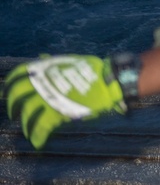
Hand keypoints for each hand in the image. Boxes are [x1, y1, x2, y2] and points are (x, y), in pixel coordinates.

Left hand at [5, 54, 126, 149]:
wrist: (108, 81)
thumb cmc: (93, 71)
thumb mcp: (71, 62)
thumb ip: (54, 64)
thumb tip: (42, 58)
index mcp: (45, 69)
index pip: (19, 75)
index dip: (10, 84)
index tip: (7, 91)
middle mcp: (42, 82)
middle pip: (17, 95)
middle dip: (13, 106)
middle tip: (15, 113)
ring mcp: (48, 97)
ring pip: (27, 113)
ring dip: (25, 124)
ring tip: (27, 131)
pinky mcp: (56, 112)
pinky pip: (41, 126)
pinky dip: (38, 136)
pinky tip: (38, 141)